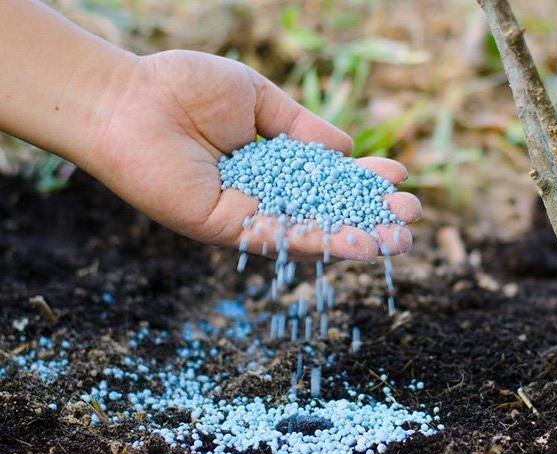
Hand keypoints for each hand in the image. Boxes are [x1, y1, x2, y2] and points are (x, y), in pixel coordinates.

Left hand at [87, 50, 420, 260]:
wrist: (127, 99)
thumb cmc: (185, 88)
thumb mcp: (260, 100)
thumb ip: (303, 128)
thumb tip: (346, 149)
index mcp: (272, 164)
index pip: (328, 180)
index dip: (364, 181)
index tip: (398, 176)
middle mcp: (263, 195)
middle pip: (326, 214)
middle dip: (371, 217)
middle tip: (410, 218)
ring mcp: (246, 215)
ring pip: (311, 234)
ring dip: (357, 239)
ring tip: (400, 239)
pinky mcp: (227, 228)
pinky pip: (281, 238)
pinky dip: (322, 242)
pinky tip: (359, 243)